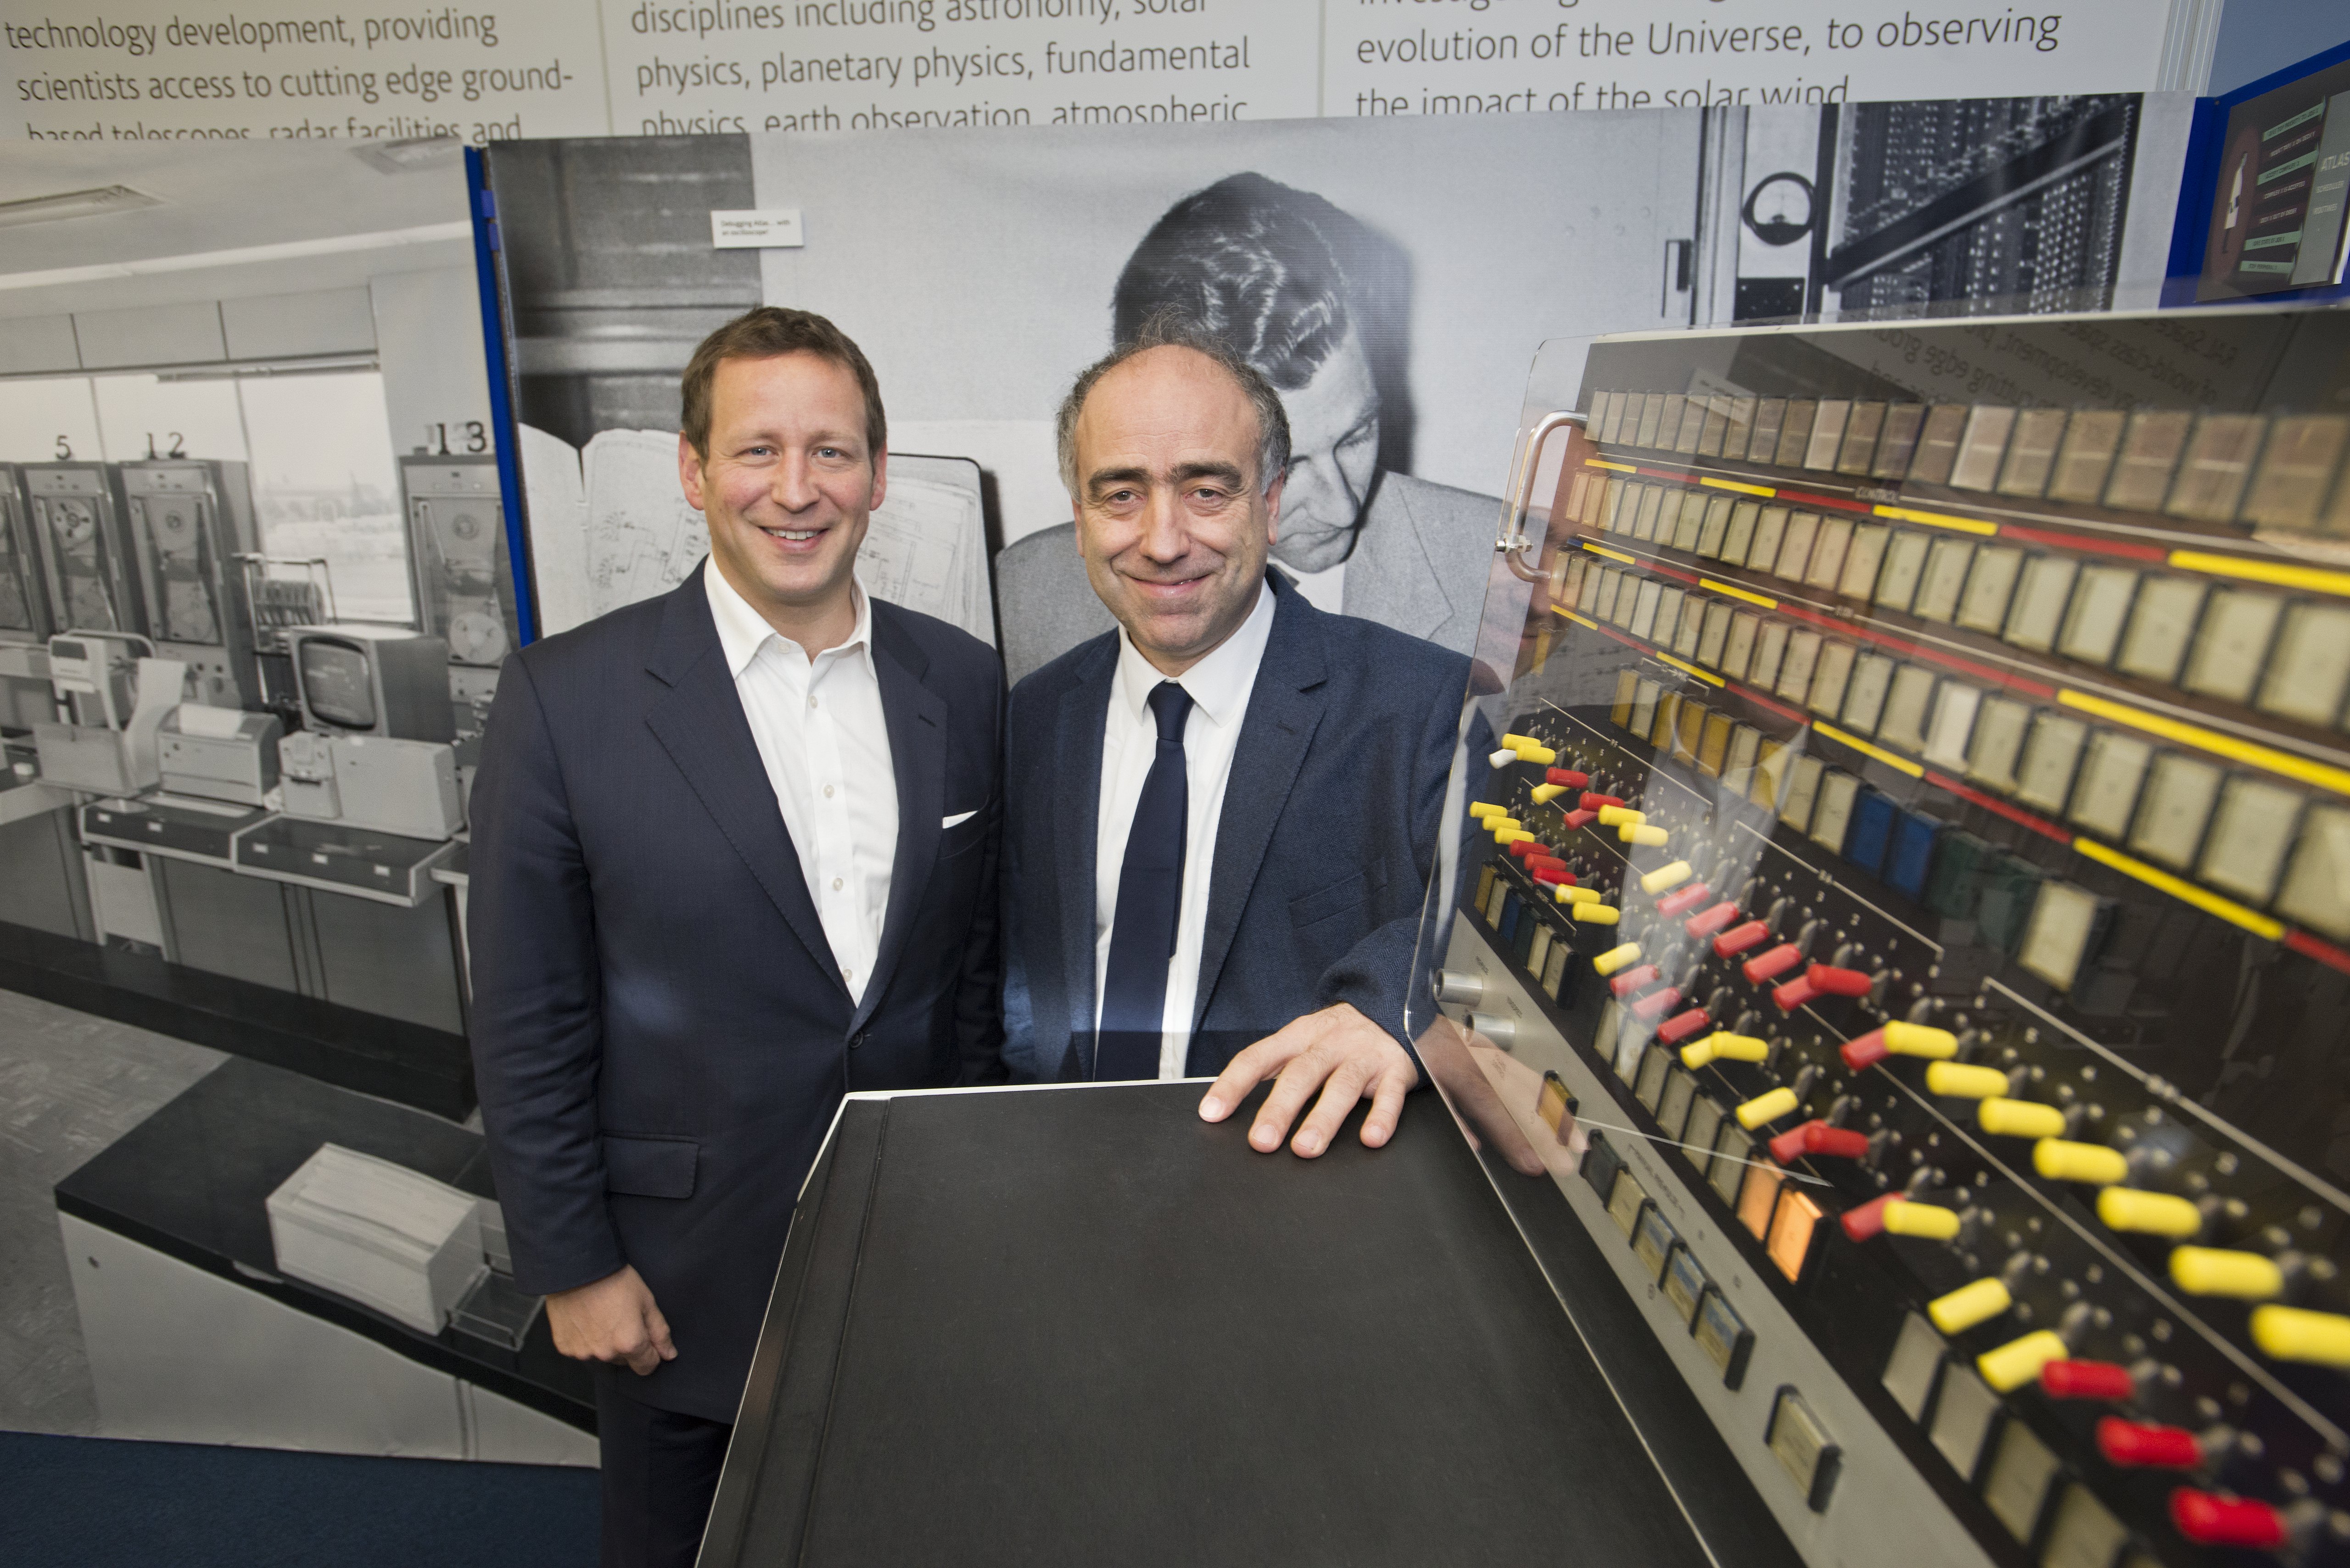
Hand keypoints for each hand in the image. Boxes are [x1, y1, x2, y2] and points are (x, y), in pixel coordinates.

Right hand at [545, 1264, 675, 1375]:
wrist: (578, 1268)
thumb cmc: (615, 1281)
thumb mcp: (647, 1301)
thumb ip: (660, 1332)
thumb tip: (669, 1355)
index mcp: (629, 1344)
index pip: (647, 1366)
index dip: (650, 1352)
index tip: (645, 1336)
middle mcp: (606, 1353)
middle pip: (624, 1361)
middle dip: (627, 1345)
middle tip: (621, 1318)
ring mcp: (582, 1352)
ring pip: (602, 1355)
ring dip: (604, 1343)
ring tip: (601, 1316)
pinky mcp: (564, 1347)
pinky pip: (581, 1349)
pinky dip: (585, 1339)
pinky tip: (585, 1319)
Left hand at [1198, 1002, 1419, 1157]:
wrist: (1396, 1005)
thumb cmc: (1340, 1037)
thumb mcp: (1305, 1042)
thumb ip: (1278, 1070)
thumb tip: (1235, 1107)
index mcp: (1298, 1036)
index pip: (1258, 1057)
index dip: (1233, 1084)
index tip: (1212, 1112)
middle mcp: (1328, 1043)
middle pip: (1300, 1074)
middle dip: (1278, 1108)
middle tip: (1262, 1142)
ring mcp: (1363, 1055)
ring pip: (1341, 1085)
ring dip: (1322, 1118)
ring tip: (1306, 1148)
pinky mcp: (1395, 1068)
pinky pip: (1389, 1093)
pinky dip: (1381, 1116)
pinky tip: (1370, 1138)